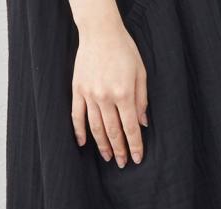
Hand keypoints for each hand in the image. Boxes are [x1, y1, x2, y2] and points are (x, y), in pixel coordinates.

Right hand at [71, 17, 148, 167]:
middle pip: (113, 132)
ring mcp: (89, 95)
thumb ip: (142, 100)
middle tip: (122, 163)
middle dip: (119, 150)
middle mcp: (105, 97)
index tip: (137, 158)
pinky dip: (79, 132)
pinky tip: (83, 144)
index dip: (135, 145)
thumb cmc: (124, 50)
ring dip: (102, 145)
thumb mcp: (141, 73)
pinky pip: (77, 116)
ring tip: (107, 157)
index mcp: (124, 93)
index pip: (131, 128)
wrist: (100, 32)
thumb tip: (143, 124)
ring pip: (95, 128)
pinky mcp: (78, 90)